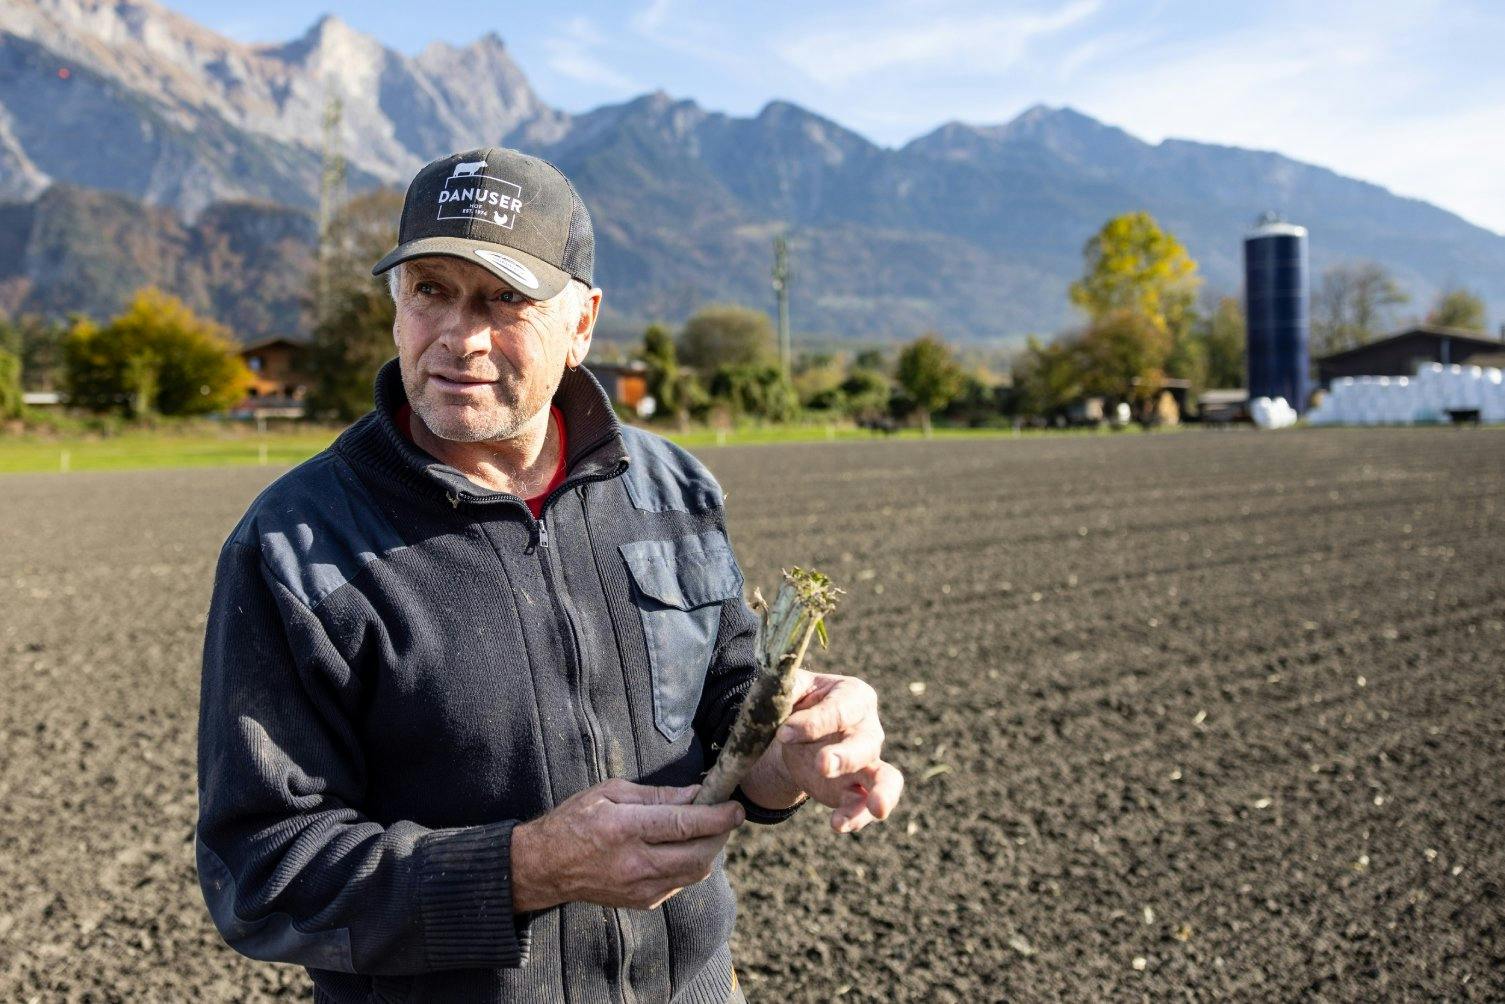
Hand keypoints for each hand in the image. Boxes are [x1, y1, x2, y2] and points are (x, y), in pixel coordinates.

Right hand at [510, 779, 744, 911]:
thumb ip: (656, 795)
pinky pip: (680, 883)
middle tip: (727, 815)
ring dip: (710, 850)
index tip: (736, 807)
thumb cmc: (575, 821)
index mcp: (626, 829)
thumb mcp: (610, 792)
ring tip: (708, 829)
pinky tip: (683, 847)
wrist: (545, 867)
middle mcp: (636, 863)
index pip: (685, 825)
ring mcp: (640, 888)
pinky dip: (690, 864)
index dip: (718, 816)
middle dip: (721, 834)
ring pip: (695, 873)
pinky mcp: (642, 902)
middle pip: (699, 854)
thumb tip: (695, 793)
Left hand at [747, 669, 904, 832]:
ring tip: (876, 809)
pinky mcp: (857, 790)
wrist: (795, 735)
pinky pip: (865, 806)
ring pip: (886, 779)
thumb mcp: (791, 689)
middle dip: (846, 756)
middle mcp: (868, 729)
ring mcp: (868, 762)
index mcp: (854, 696)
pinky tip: (838, 824)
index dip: (814, 721)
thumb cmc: (797, 703)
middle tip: (822, 765)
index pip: (841, 708)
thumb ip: (787, 687)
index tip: (784, 733)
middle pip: (866, 744)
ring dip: (881, 793)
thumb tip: (780, 694)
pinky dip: (856, 817)